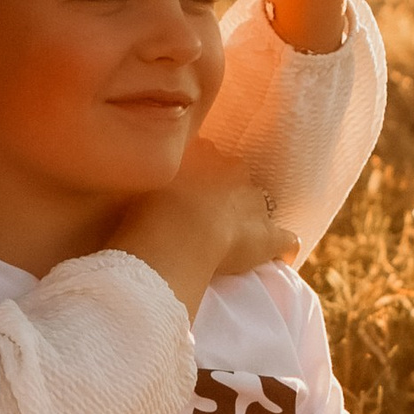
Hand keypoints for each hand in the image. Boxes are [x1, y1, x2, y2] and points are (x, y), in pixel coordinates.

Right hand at [113, 145, 294, 308]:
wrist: (178, 230)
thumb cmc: (150, 204)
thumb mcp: (142, 175)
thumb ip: (145, 166)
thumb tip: (128, 159)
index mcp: (207, 156)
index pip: (210, 158)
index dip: (201, 176)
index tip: (188, 191)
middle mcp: (235, 173)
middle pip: (237, 176)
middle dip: (229, 192)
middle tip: (207, 216)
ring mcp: (254, 205)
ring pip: (260, 205)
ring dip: (250, 218)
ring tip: (234, 238)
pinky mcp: (266, 237)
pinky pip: (285, 240)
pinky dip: (283, 247)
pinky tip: (280, 257)